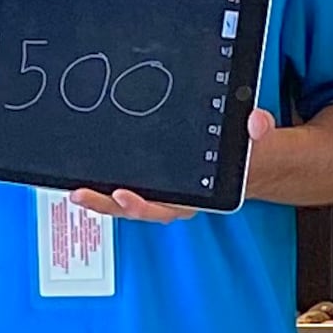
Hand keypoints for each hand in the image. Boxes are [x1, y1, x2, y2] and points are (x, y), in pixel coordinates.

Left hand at [87, 98, 307, 223]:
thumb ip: (257, 129)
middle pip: (138, 209)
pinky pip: (124, 190)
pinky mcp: (151, 182)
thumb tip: (256, 122)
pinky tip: (82, 179)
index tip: (125, 196)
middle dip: (109, 205)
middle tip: (85, 194)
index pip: (169, 206)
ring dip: (99, 199)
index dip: (145, 205)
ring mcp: (162, 193)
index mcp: (200, 195)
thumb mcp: (256, 140)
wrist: (248, 160)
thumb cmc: (244, 153)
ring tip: (74, 191)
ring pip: (126, 202)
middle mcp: (177, 199)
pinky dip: (103, 187)